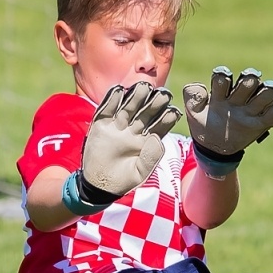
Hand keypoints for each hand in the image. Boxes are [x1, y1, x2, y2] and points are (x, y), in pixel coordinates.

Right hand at [79, 82, 180, 198]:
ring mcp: (118, 124)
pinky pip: (107, 108)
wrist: (98, 184)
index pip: (160, 125)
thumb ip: (151, 157)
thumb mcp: (140, 173)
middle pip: (146, 112)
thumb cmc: (123, 180)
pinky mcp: (101, 123)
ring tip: (143, 88)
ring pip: (128, 107)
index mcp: (147, 139)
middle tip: (164, 94)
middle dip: (155, 103)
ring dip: (136, 96)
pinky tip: (118, 90)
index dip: (166, 118)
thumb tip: (157, 139)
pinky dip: (111, 99)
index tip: (174, 111)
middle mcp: (134, 129)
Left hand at [181, 66, 272, 156]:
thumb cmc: (204, 124)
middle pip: (250, 80)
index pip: (223, 78)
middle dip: (250, 79)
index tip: (222, 80)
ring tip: (265, 94)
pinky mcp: (263, 122)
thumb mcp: (194, 113)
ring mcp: (252, 109)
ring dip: (267, 91)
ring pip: (267, 92)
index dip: (223, 77)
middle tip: (248, 82)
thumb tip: (203, 89)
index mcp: (220, 92)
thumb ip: (193, 98)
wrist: (214, 146)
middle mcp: (238, 96)